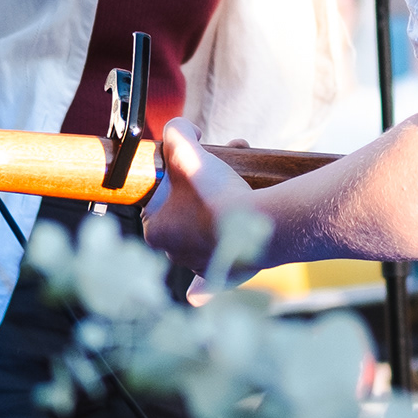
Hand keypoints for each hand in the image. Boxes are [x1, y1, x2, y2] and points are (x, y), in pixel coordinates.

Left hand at [146, 117, 268, 274]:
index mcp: (156, 230)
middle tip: (221, 174)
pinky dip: (206, 283)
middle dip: (199, 194)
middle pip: (181, 216)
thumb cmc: (217, 191)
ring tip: (236, 194)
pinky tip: (200, 288)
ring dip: (213, 220)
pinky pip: (209, 281)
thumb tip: (180, 130)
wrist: (260, 224)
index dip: (174, 181)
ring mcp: (199, 266)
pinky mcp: (224, 276)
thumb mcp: (187, 148)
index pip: (156, 201)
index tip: (194, 169)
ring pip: (200, 239)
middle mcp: (173, 253)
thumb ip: (176, 131)